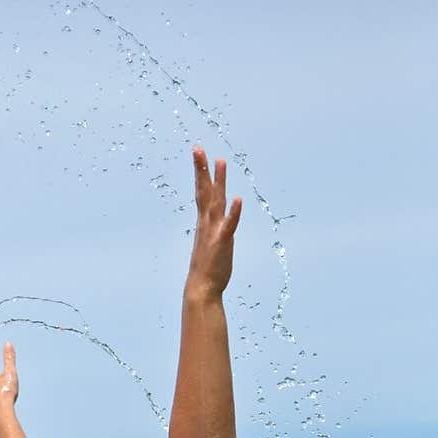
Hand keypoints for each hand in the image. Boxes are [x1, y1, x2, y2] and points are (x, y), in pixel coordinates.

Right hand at [185, 145, 241, 298]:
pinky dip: (234, 212)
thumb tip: (219, 227)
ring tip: (220, 161)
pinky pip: (229, 225)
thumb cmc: (207, 270)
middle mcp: (206, 223)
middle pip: (204, 192)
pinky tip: (238, 199)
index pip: (201, 193)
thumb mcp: (210, 246)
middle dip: (201, 170)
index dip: (200, 174)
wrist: (202, 289)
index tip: (198, 155)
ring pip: (216, 202)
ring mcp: (213, 232)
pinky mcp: (222, 242)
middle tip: (198, 149)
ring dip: (219, 182)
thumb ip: (214, 232)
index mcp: (203, 223)